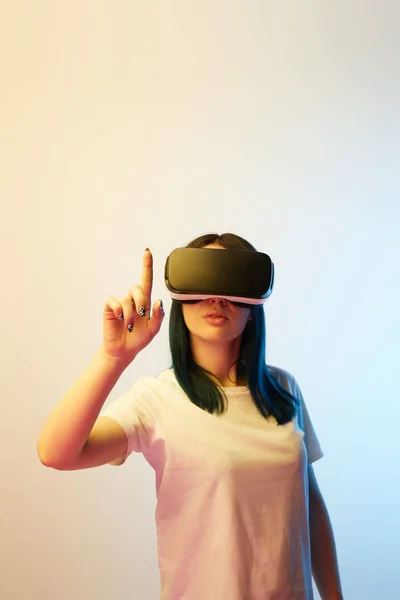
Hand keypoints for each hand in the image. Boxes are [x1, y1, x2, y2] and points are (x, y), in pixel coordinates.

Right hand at [101, 249, 164, 364]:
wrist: (124, 350)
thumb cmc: (139, 339)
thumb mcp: (153, 330)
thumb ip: (158, 316)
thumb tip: (159, 301)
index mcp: (145, 302)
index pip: (146, 280)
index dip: (147, 266)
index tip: (147, 251)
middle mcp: (132, 299)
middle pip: (137, 288)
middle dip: (141, 301)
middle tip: (141, 315)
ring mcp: (120, 303)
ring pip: (126, 299)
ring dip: (130, 314)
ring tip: (129, 326)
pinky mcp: (110, 308)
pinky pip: (114, 302)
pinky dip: (119, 311)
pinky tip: (120, 319)